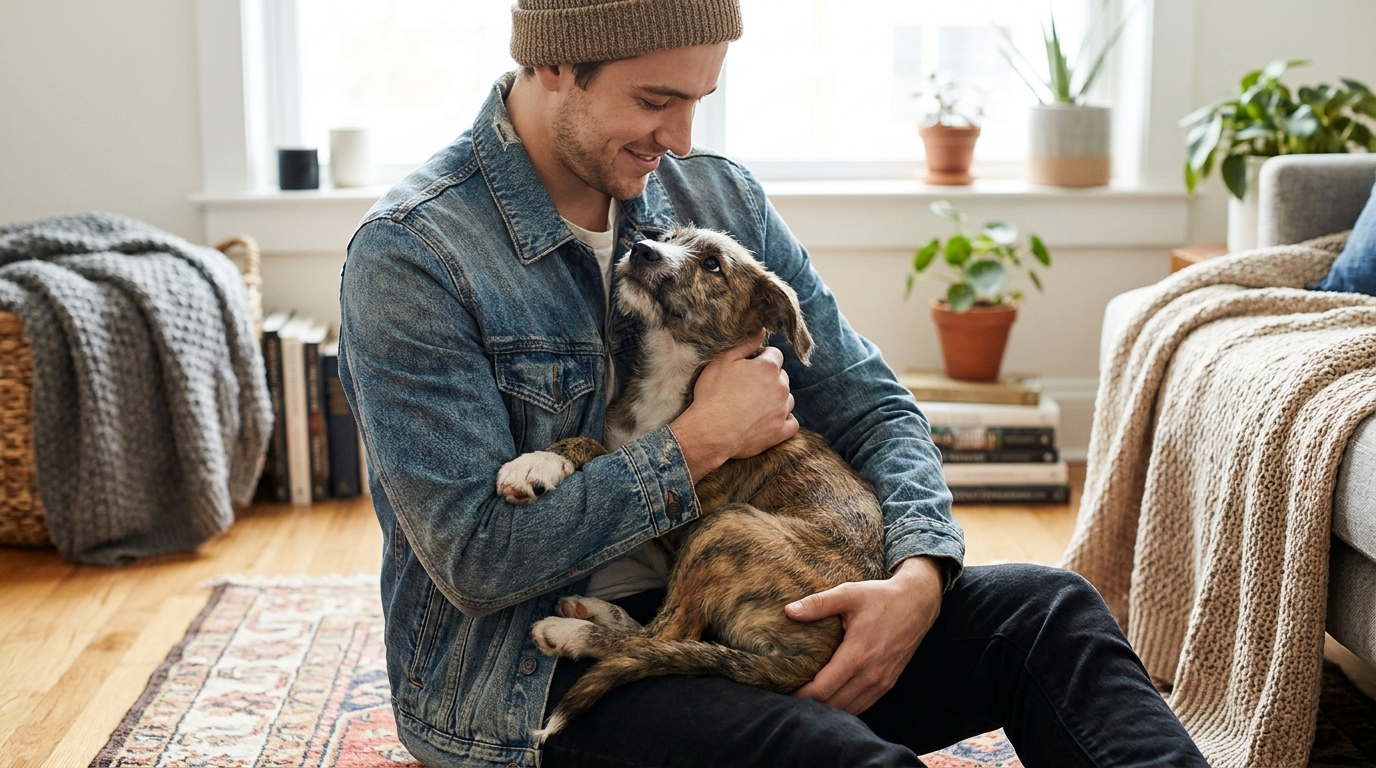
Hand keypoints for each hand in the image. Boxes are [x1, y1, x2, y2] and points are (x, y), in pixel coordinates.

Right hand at [670, 329, 797, 481]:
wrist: (711, 431)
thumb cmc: (713, 394)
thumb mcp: (722, 361)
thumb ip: (745, 344)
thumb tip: (762, 330)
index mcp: (768, 368)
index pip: (775, 355)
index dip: (761, 359)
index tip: (749, 368)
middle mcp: (781, 387)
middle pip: (782, 377)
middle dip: (770, 379)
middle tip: (749, 387)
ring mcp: (782, 410)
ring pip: (788, 398)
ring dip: (777, 399)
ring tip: (756, 404)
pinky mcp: (780, 431)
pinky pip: (792, 422)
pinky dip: (784, 420)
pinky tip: (770, 419)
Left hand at [785, 556, 943, 714]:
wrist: (918, 603)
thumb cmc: (881, 597)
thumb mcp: (849, 593)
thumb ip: (818, 603)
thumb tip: (788, 611)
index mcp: (858, 654)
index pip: (822, 689)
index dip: (800, 696)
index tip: (782, 694)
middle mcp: (871, 675)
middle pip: (833, 705)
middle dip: (809, 706)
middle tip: (787, 700)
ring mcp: (882, 682)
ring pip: (848, 710)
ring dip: (826, 710)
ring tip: (804, 703)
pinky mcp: (888, 684)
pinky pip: (862, 706)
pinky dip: (844, 708)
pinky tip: (829, 701)